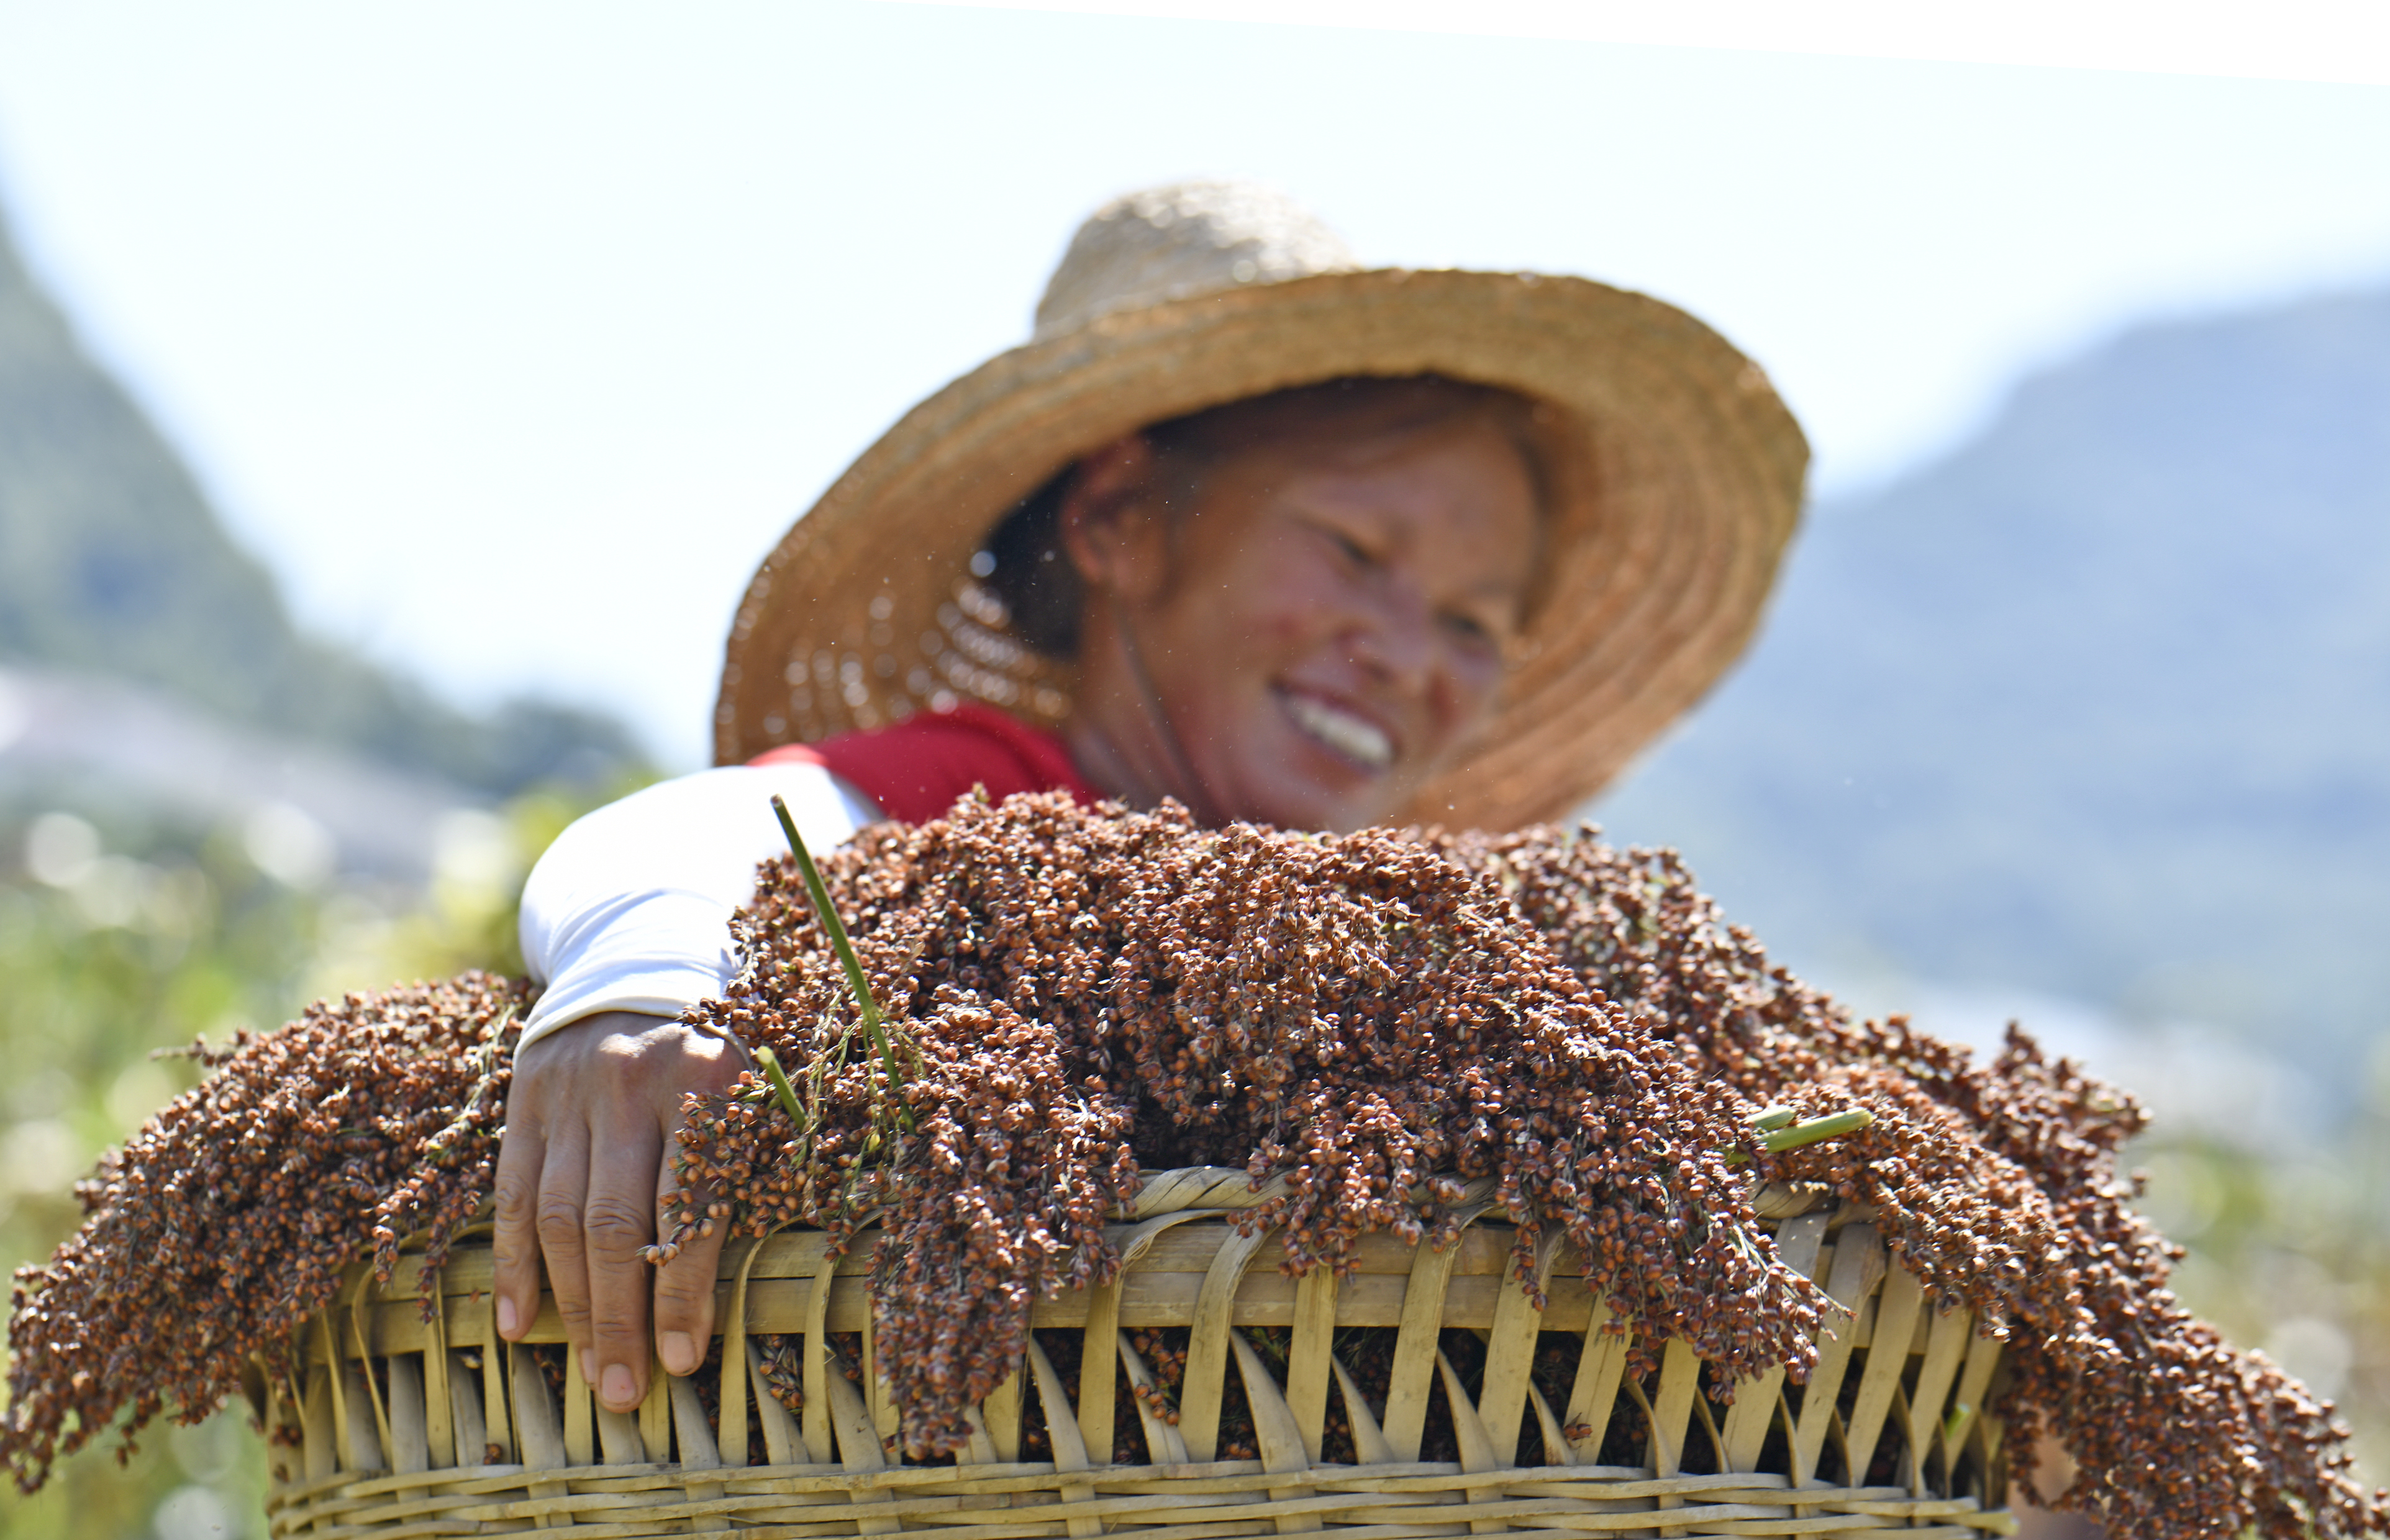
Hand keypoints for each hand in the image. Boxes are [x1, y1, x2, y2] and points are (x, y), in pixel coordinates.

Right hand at [492, 1011, 744, 1411]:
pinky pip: (513, 1193)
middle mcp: (630, 1085)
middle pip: (617, 1223)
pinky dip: (514, 1263)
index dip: (684, 1291)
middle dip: (621, 1317)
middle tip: (623, 1392)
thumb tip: (714, 1295)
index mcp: (704, 1080)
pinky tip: (520, 1321)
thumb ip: (735, 1172)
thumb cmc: (715, 1049)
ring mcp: (570, 1092)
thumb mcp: (749, 1089)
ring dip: (573, 1305)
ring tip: (589, 1370)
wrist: (642, 964)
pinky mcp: (526, 1098)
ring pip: (561, 1217)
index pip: (689, 1205)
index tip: (683, 1361)